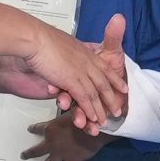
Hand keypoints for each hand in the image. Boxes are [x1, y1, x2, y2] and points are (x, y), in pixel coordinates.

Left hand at [22, 113, 104, 160]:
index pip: (38, 128)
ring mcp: (60, 155)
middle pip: (37, 150)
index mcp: (50, 129)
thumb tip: (60, 108)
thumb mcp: (70, 111)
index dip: (33, 129)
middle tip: (23, 156)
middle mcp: (51, 143)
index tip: (29, 129)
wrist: (97, 130)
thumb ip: (62, 114)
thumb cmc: (84, 117)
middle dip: (29, 153)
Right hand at [23, 14, 127, 131]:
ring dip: (99, 110)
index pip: (105, 67)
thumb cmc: (43, 38)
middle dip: (111, 98)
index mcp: (86, 53)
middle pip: (104, 83)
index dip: (114, 78)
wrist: (35, 38)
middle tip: (117, 111)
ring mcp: (81, 71)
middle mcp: (87, 62)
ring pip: (95, 94)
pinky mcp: (72, 80)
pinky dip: (88, 109)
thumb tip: (71, 51)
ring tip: (103, 122)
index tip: (124, 88)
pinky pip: (83, 97)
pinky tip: (91, 118)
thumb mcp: (63, 42)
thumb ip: (70, 51)